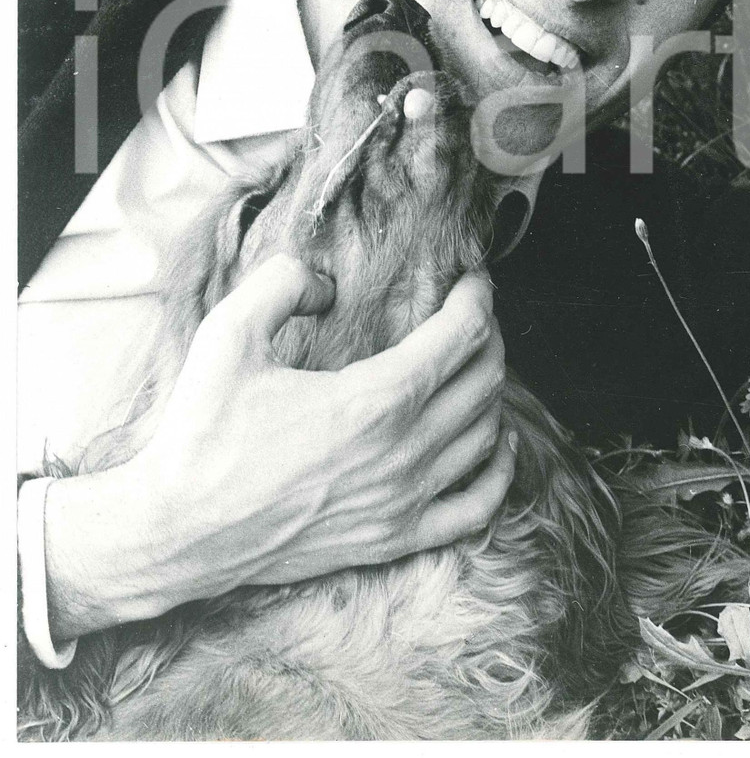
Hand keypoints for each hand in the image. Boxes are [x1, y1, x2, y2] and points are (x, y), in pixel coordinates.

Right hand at [44, 256, 514, 639]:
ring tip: (476, 365)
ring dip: (492, 391)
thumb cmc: (204, 431)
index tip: (472, 281)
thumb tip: (328, 284)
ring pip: (485, 435)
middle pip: (482, 380)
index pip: (461, 336)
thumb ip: (284, 281)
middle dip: (488, 336)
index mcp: (374, 399)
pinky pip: (476, 507)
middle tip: (471, 315)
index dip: (477, 300)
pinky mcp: (396, 539)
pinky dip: (497, 469)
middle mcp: (403, 451)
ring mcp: (405, 501)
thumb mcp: (230, 332)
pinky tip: (494, 443)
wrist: (180, 530)